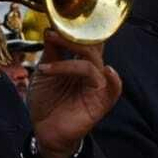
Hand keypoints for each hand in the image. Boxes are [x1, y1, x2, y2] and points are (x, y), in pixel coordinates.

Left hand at [27, 34, 122, 157]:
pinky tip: (108, 71)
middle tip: (52, 36)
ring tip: (45, 68)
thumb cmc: (47, 102)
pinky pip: (113, 89)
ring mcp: (97, 87)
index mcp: (80, 63)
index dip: (73, 31)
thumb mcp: (44, 73)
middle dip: (71, 40)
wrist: (44, 131)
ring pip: (92, 65)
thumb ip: (51, 53)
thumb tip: (50, 29)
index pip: (85, 41)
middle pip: (91, 48)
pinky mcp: (100, 103)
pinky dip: (114, 80)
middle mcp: (92, 72)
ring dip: (67, 64)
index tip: (51, 26)